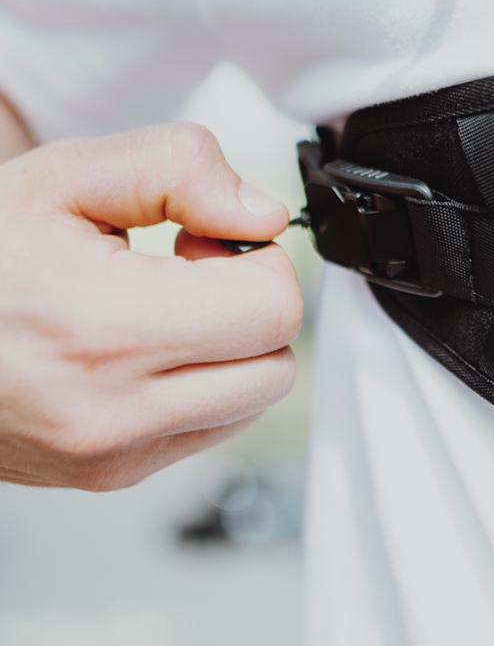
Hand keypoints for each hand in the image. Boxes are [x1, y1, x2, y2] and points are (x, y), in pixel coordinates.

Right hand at [0, 122, 302, 488]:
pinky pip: (207, 430)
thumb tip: (261, 212)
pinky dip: (197, 386)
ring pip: (251, 403)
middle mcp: (113, 411)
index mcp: (104, 331)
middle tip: (183, 269)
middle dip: (249, 304)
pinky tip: (140, 348)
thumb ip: (176, 170)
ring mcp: (113, 455)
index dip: (253, 258)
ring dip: (229, 350)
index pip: (271, 308)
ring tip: (156, 308)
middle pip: (276, 363)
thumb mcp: (64, 177)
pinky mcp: (111, 475)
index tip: (201, 237)